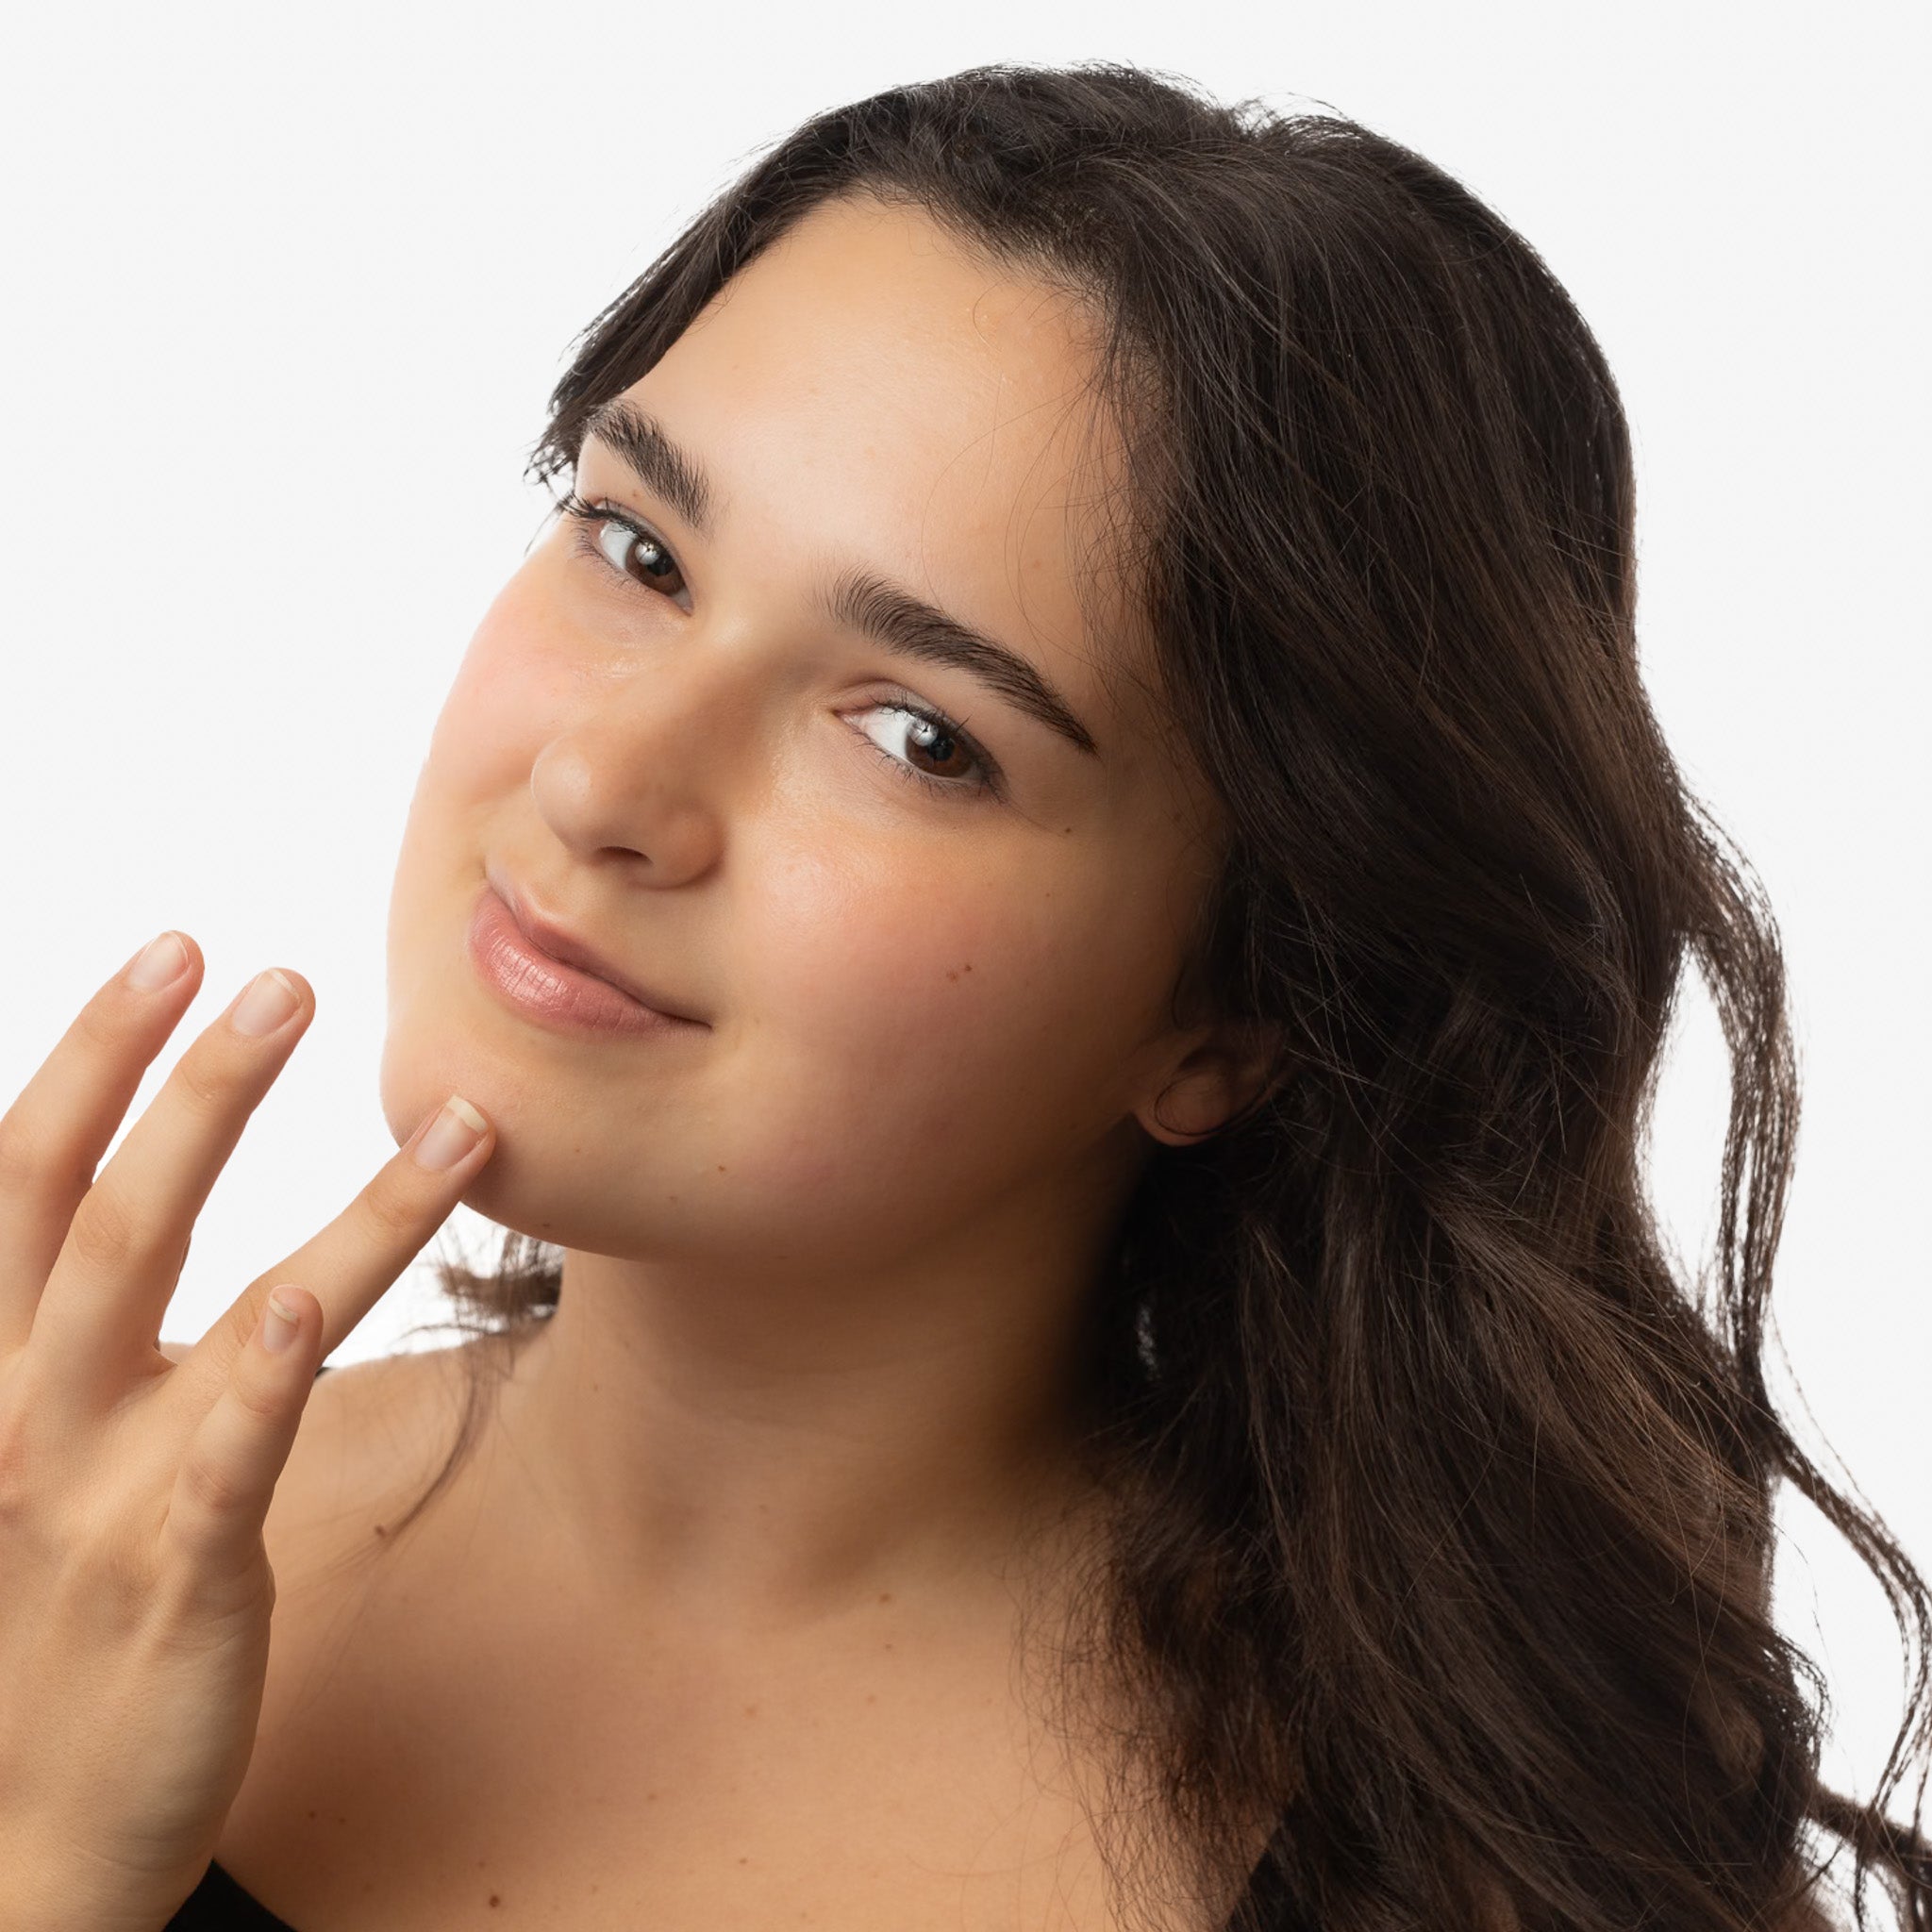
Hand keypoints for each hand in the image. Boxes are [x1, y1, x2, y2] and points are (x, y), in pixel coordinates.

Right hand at [0, 931, 494, 1930]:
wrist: (6, 1840)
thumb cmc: (28, 1619)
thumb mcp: (17, 1448)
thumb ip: (61, 1324)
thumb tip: (121, 1193)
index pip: (25, 1178)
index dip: (93, 1054)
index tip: (173, 948)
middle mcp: (20, 1410)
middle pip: (105, 1213)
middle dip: (192, 1084)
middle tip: (281, 975)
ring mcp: (94, 1490)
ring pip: (207, 1304)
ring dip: (341, 1201)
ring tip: (455, 1120)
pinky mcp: (175, 1573)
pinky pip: (229, 1452)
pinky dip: (267, 1368)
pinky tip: (322, 1297)